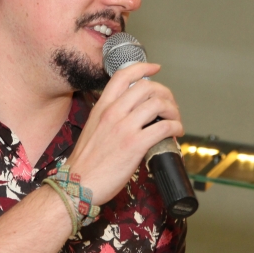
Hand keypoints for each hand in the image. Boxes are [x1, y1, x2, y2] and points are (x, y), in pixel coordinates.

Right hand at [66, 62, 182, 204]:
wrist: (77, 184)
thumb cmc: (85, 163)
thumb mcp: (92, 129)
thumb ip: (109, 118)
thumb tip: (131, 116)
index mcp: (102, 107)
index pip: (124, 76)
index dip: (143, 67)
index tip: (155, 68)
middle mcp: (113, 113)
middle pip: (147, 87)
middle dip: (165, 93)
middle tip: (170, 105)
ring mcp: (124, 128)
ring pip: (158, 104)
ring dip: (173, 110)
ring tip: (175, 120)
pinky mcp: (135, 145)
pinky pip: (163, 127)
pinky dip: (175, 127)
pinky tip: (176, 133)